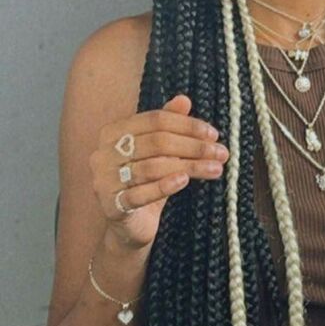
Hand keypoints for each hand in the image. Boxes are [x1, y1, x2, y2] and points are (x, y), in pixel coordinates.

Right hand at [90, 94, 228, 248]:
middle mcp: (103, 153)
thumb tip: (184, 100)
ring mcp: (103, 180)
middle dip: (193, 146)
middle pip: (156, 142)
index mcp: (113, 132)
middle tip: (220, 152)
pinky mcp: (111, 206)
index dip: (187, 125)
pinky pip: (141, 193)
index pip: (156, 120)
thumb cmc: (147, 181)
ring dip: (189, 166)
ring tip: (215, 169)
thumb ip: (169, 124)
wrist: (130, 226)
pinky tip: (185, 180)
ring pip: (153, 167)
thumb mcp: (161, 151)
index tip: (213, 134)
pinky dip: (165, 185)